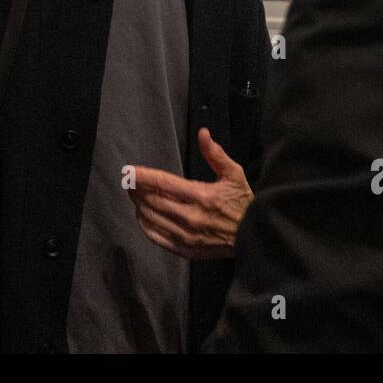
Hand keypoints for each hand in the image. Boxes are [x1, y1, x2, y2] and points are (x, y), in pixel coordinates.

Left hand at [127, 128, 252, 259]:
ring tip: (134, 195)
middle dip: (136, 189)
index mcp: (201, 196)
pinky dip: (145, 226)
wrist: (253, 237)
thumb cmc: (243, 203)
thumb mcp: (233, 174)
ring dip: (139, 205)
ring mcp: (187, 236)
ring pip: (152, 218)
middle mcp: (191, 217)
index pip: (162, 183)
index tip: (128, 171)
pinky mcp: (186, 250)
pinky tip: (142, 216)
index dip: (142, 176)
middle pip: (152, 200)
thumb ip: (215, 154)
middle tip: (129, 181)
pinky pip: (157, 238)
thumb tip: (203, 133)